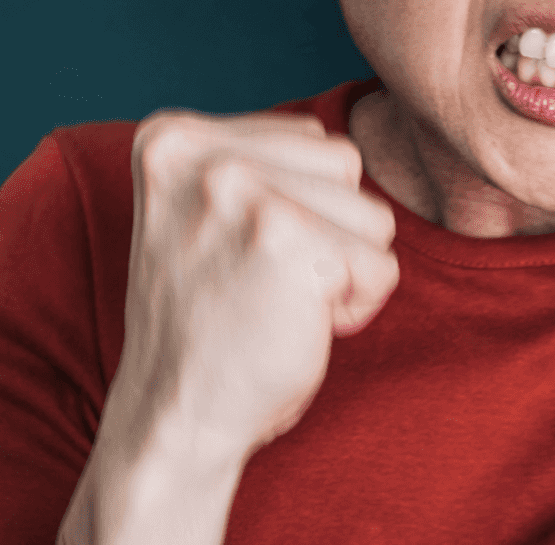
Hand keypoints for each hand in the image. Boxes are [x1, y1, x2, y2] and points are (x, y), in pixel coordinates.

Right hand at [108, 110, 398, 460]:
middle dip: (332, 230)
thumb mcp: (206, 215)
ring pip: (373, 214)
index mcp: (172, 138)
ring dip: (347, 268)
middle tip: (265, 282)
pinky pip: (382, 267)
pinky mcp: (289, 244)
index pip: (310, 138)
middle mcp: (202, 156)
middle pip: (346, 164)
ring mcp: (243, 195)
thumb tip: (348, 147)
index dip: (304, 205)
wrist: (172, 416)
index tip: (245, 251)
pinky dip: (359, 306)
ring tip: (281, 301)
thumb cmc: (209, 320)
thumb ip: (257, 164)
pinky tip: (298, 326)